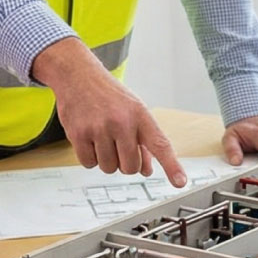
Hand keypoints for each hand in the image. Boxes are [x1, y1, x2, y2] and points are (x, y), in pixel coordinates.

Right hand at [33, 37, 186, 186]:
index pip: (159, 144)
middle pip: (130, 168)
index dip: (171, 165)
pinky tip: (89, 138)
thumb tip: (146, 171)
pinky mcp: (79, 134)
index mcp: (140, 115)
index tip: (180, 182)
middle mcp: (121, 122)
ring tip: (102, 137)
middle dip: (125, 163)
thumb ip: (143, 142)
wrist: (78, 75)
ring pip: (109, 168)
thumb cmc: (109, 96)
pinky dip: (89, 157)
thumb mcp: (133, 112)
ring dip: (106, 159)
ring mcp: (99, 128)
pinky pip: (89, 164)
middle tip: (118, 144)